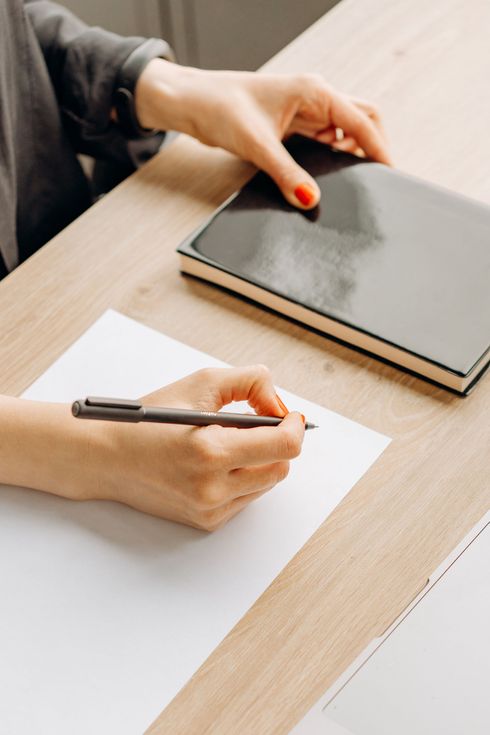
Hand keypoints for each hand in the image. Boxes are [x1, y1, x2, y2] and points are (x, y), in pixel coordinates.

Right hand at [85, 366, 304, 529]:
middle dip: (277, 443)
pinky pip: (245, 498)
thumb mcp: (200, 384)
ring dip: (260, 461)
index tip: (290, 416)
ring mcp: (210, 510)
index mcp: (211, 451)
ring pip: (266, 484)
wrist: (108, 458)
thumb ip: (250, 382)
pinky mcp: (206, 522)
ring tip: (229, 443)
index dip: (295, 427)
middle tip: (257, 425)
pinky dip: (242, 478)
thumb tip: (280, 405)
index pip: (284, 446)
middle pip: (281, 467)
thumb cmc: (149, 420)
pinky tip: (216, 465)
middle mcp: (213, 488)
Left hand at [135, 59, 391, 208]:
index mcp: (314, 91)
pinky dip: (329, 159)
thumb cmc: (220, 108)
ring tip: (351, 183)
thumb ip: (286, 174)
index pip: (361, 120)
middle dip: (371, 149)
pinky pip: (323, 143)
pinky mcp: (293, 127)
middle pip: (361, 122)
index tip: (390, 172)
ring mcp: (305, 113)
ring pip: (343, 134)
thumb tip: (310, 199)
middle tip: (374, 180)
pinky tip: (324, 178)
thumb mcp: (257, 145)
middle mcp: (314, 99)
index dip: (379, 148)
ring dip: (349, 156)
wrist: (192, 104)